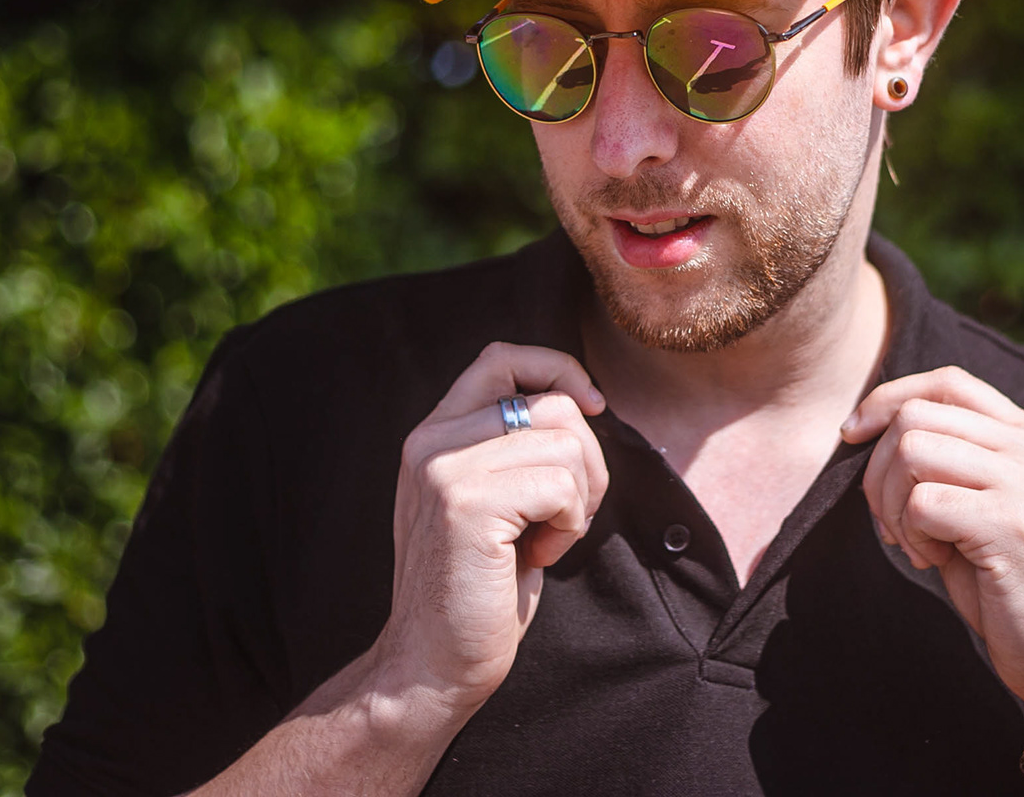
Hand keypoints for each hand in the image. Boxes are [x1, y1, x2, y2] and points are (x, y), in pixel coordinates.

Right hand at [375, 342, 608, 711]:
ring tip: (541, 541)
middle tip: (562, 517)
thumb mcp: (490, 500)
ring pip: (567, 444)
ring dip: (578, 500)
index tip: (593, 406)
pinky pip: (562, 487)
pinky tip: (535, 558)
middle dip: (587, 462)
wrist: (430, 665)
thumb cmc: (477, 589)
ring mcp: (445, 469)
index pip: (501, 358)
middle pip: (553, 404)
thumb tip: (583, 401)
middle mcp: (432, 440)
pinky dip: (569, 526)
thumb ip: (511, 447)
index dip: (558, 369)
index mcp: (434, 434)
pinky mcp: (467, 504)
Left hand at [840, 367, 1023, 763]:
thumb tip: (872, 431)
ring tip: (916, 545)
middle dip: (877, 470)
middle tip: (889, 524)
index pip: (948, 382)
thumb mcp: (990, 508)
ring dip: (891, 503)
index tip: (852, 434)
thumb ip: (954, 463)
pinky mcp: (1012, 525)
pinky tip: (934, 562)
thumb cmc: (1016, 588)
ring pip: (911, 450)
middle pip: (917, 415)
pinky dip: (909, 535)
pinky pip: (921, 502)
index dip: (888, 398)